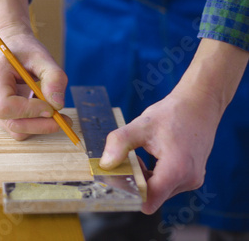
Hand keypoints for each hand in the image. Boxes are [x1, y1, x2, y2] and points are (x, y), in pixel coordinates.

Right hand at [0, 0, 68, 139]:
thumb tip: (58, 105)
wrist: (11, 48)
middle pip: (12, 123)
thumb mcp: (43, 57)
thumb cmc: (24, 51)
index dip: (29, 111)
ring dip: (40, 126)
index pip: (5, 106)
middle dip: (40, 124)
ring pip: (16, 130)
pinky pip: (18, 128)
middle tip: (64, 120)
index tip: (51, 108)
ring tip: (57, 114)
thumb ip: (54, 78)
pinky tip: (45, 112)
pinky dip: (35, 124)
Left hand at [100, 87, 220, 213]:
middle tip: (132, 158)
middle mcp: (188, 180)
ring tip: (143, 154)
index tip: (119, 176)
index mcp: (177, 170)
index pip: (149, 200)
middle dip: (137, 181)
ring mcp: (192, 180)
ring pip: (159, 192)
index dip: (131, 192)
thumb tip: (106, 164)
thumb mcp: (140, 126)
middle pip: (152, 196)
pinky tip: (152, 156)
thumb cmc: (172, 114)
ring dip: (145, 178)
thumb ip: (120, 143)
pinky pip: (167, 185)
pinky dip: (155, 175)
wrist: (199, 104)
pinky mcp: (192, 177)